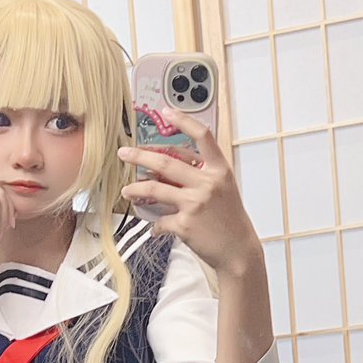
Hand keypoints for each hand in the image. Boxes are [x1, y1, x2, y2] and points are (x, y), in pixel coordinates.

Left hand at [118, 107, 261, 276]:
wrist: (238, 250)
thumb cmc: (229, 220)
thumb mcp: (222, 190)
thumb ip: (199, 176)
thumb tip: (166, 171)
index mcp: (219, 170)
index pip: (202, 136)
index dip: (183, 121)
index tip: (166, 112)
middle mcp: (207, 183)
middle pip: (166, 162)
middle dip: (140, 156)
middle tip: (124, 153)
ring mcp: (195, 204)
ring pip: (154, 190)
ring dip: (136, 189)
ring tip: (127, 190)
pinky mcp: (185, 224)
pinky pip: (160, 221)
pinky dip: (155, 225)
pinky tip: (154, 228)